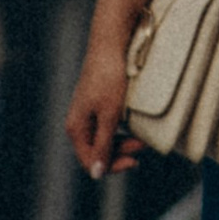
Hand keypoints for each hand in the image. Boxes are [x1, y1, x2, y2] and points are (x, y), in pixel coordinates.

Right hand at [65, 29, 138, 182]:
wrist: (110, 45)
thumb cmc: (109, 79)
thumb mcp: (109, 115)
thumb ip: (103, 145)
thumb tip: (96, 174)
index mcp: (76, 128)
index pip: (91, 161)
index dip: (112, 166)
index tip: (135, 161)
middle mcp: (78, 123)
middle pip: (97, 152)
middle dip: (120, 153)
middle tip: (142, 146)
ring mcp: (87, 113)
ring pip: (104, 140)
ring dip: (122, 143)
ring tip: (141, 140)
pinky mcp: (96, 104)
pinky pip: (107, 126)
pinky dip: (121, 131)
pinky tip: (133, 127)